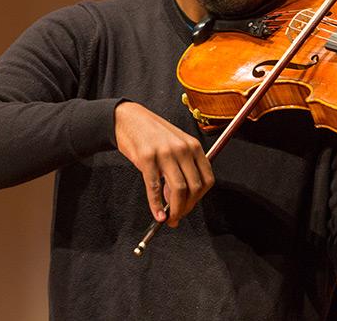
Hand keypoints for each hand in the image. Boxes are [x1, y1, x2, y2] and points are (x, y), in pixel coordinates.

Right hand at [114, 101, 213, 226]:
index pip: (207, 179)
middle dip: (187, 207)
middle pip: (194, 187)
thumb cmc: (153, 133)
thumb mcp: (176, 144)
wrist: (128, 118)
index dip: (199, 198)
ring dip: (175, 210)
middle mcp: (183, 149)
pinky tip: (157, 214)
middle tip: (177, 217)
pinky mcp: (146, 158)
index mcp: (194, 146)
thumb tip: (183, 199)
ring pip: (178, 190)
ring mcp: (165, 153)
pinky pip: (154, 187)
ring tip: (168, 218)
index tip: (190, 206)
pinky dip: (156, 205)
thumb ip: (183, 167)